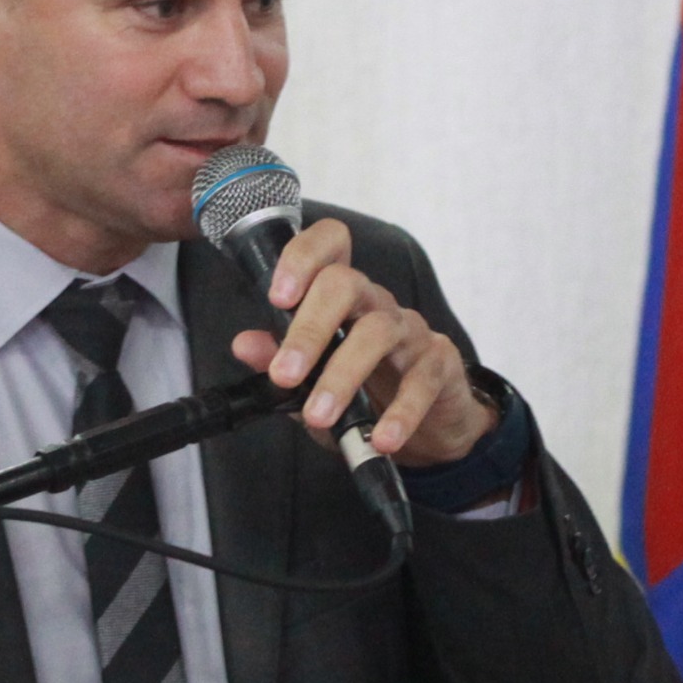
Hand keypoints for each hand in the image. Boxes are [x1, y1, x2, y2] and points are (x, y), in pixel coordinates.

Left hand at [228, 217, 495, 465]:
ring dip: (343, 376)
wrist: (427, 426)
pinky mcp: (439, 364)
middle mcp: (375, 303)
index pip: (329, 245)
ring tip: (320, 416)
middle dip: (309, 328)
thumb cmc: (366, 392)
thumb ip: (277, 361)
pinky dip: (400, 412)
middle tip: (285, 375)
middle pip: (345, 284)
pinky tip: (381, 437)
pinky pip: (421, 380)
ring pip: (378, 331)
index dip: (303, 257)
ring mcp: (410, 330)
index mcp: (341, 297)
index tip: (278, 296)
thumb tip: (244, 344)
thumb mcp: (312, 381)